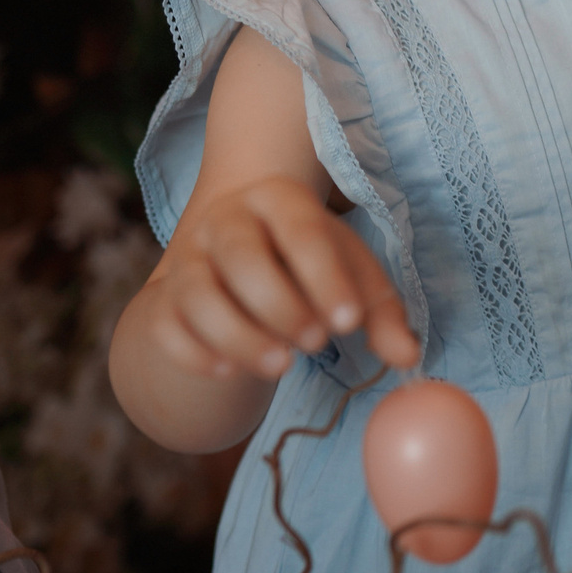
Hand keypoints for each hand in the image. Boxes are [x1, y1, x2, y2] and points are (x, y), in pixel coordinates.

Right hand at [145, 175, 420, 377]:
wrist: (233, 266)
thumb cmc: (305, 268)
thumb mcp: (349, 277)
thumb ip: (381, 315)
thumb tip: (408, 358)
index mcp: (278, 199)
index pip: (300, 230)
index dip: (324, 276)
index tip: (351, 323)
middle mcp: (225, 220)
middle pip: (241, 256)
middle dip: (279, 304)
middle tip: (315, 345)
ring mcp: (188, 258)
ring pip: (196, 293)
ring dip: (237, 335)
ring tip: (280, 368)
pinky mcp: (163, 299)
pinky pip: (166, 325)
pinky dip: (193, 352)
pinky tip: (229, 373)